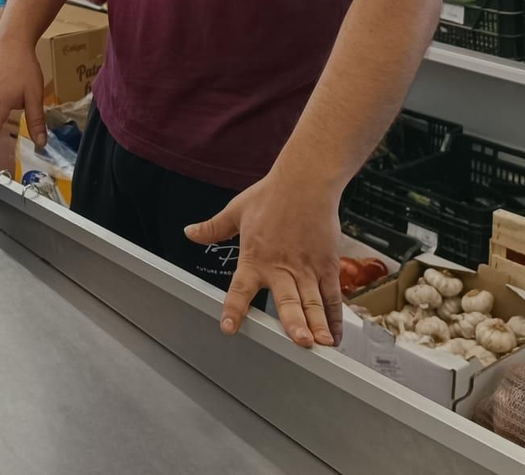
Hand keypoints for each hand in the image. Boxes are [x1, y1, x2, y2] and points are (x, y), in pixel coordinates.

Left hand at [185, 174, 342, 348]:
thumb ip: (213, 228)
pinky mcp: (327, 266)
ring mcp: (307, 268)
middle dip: (294, 323)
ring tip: (321, 344)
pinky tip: (334, 336)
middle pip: (288, 300)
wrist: (306, 181)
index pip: (240, 289)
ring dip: (317, 323)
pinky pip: (332, 296)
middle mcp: (281, 267)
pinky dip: (334, 317)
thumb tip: (190, 232)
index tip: (229, 328)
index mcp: (255, 258)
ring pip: (312, 302)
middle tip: (299, 341)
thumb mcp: (235, 211)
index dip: (234, 309)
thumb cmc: (271, 195)